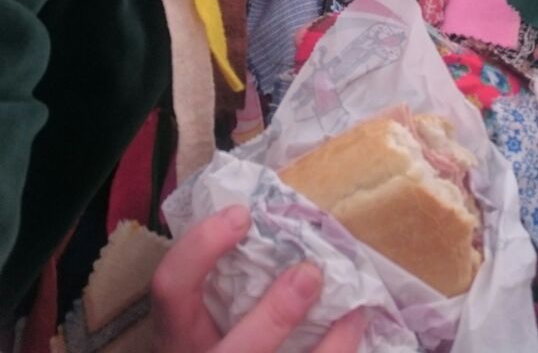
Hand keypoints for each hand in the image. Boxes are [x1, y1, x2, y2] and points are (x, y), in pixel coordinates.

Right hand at [151, 205, 366, 351]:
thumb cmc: (209, 331)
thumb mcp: (199, 307)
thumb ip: (221, 272)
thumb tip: (269, 212)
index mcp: (177, 330)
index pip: (170, 285)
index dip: (202, 246)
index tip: (242, 214)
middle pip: (235, 350)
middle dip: (275, 316)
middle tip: (310, 273)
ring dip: (325, 344)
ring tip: (350, 306)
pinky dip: (339, 348)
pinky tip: (355, 321)